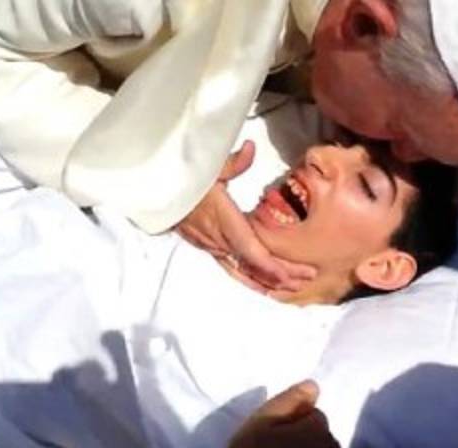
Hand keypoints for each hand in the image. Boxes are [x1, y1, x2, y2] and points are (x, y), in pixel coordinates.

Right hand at [177, 140, 316, 291]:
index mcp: (223, 221)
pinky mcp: (205, 245)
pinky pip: (231, 266)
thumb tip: (251, 149)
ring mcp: (210, 245)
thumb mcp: (206, 166)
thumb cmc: (180, 177)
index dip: (277, 268)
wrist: (151, 190)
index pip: (253, 253)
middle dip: (281, 277)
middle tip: (306, 280)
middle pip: (254, 267)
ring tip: (289, 287)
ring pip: (242, 271)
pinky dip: (248, 277)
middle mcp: (218, 239)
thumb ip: (231, 162)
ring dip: (266, 281)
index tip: (299, 273)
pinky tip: (260, 283)